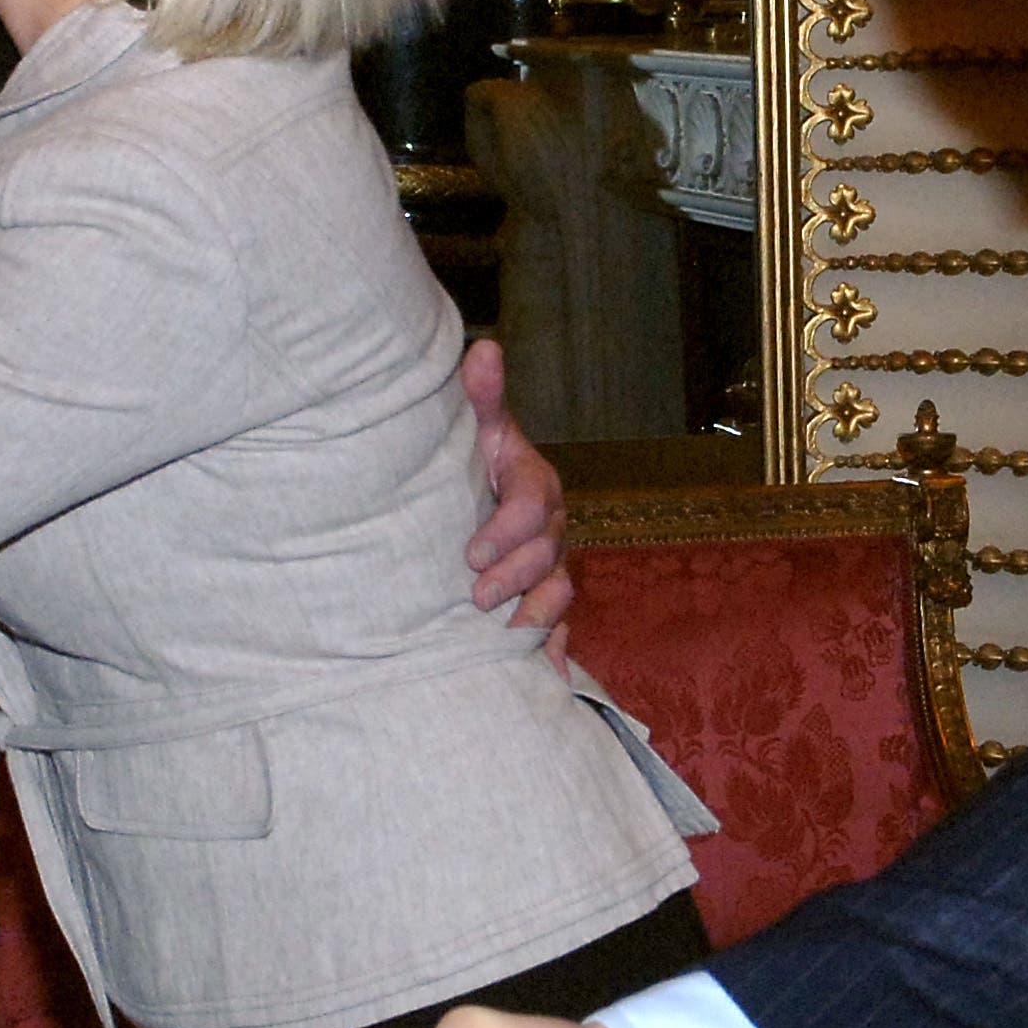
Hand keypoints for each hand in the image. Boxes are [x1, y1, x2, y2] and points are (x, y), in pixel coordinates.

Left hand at [461, 339, 574, 659]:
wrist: (468, 509)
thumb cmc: (469, 467)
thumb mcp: (475, 431)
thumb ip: (480, 396)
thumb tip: (483, 347)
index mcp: (534, 483)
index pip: (534, 503)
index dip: (508, 529)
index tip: (470, 552)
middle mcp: (550, 527)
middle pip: (549, 553)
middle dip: (517, 575)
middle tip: (476, 595)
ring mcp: (551, 568)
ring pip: (559, 594)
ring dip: (537, 615)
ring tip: (507, 634)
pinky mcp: (545, 605)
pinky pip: (560, 632)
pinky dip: (554, 657)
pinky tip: (546, 681)